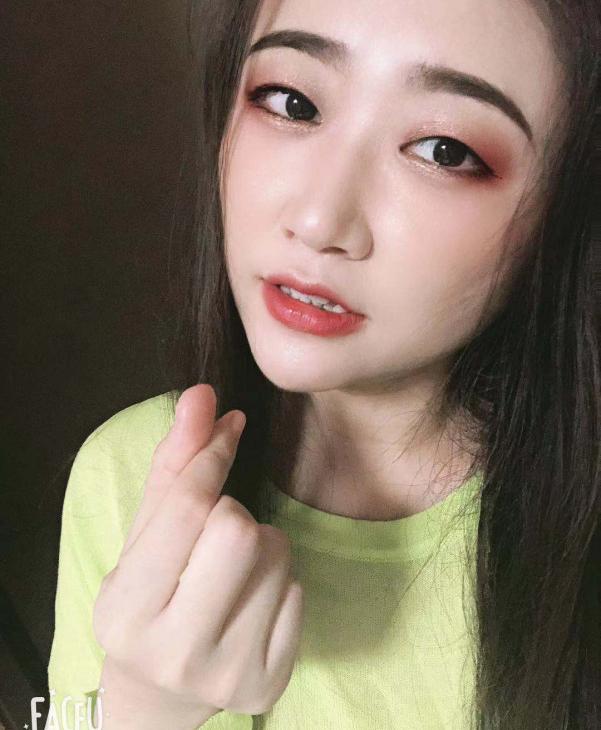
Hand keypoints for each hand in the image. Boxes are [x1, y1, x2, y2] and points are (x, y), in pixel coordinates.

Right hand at [92, 384, 303, 728]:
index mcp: (126, 611)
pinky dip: (279, 580)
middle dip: (232, 513)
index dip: (213, 454)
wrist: (161, 690)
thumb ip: (174, 462)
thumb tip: (203, 393)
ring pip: (277, 555)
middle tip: (216, 532)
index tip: (228, 428)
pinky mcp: (268, 684)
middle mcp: (174, 652)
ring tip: (232, 570)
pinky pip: (298, 591)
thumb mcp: (146, 532)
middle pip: (239, 531)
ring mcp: (225, 675)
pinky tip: (251, 601)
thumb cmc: (150, 594)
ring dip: (261, 545)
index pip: (187, 508)